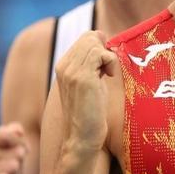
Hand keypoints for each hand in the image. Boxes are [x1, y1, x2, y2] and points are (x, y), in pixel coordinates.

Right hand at [0, 122, 27, 173]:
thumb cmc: (11, 171)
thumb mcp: (17, 151)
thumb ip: (18, 137)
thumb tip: (18, 130)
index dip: (9, 137)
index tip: (23, 144)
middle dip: (15, 155)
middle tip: (20, 162)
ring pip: (4, 168)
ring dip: (14, 170)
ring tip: (15, 173)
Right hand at [54, 31, 117, 151]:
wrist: (82, 138)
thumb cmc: (91, 112)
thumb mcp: (90, 82)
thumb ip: (92, 62)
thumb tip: (101, 35)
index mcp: (63, 66)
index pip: (85, 38)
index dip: (100, 48)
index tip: (104, 67)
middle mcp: (64, 66)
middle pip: (90, 37)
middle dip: (104, 50)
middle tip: (107, 71)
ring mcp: (71, 71)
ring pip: (94, 42)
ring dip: (108, 57)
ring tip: (107, 74)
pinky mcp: (82, 78)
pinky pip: (101, 53)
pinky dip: (110, 62)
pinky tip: (109, 76)